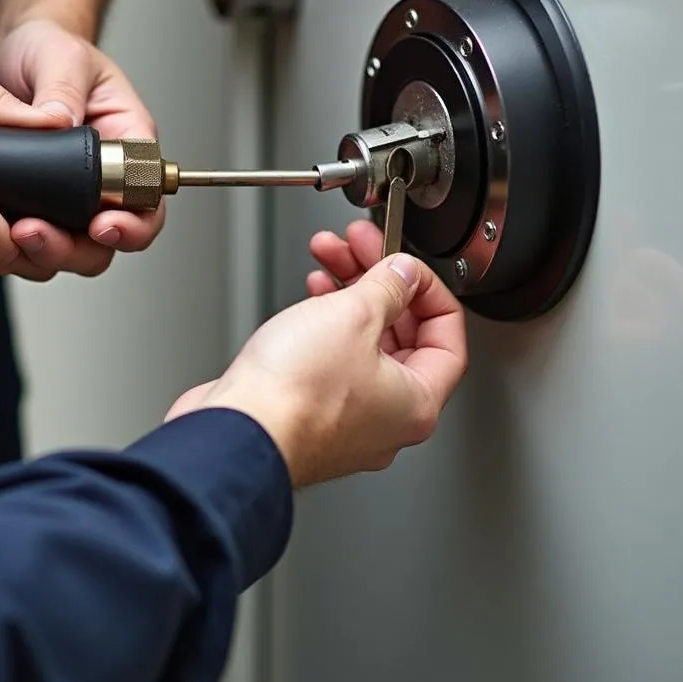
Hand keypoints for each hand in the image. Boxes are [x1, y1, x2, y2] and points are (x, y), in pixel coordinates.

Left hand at [0, 18, 164, 280]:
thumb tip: (60, 121)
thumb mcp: (62, 55)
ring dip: (43, 253)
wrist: (15, 54)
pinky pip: (32, 242)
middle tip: (37, 235)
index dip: (132, 224)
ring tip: (14, 235)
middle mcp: (104, 179)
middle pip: (107, 241)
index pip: (147, 200)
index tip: (103, 225)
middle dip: (74, 249)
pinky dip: (15, 248)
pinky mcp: (36, 204)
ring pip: (70, 250)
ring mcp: (69, 198)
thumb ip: (63, 87)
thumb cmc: (52, 49)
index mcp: (127, 142)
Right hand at [167, 221, 467, 486]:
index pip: (448, 337)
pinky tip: (308, 300)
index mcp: (417, 403)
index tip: (404, 265)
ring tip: (327, 261)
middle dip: (378, 283)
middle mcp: (387, 421)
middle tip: (359, 249)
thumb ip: (388, 286)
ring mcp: (346, 423)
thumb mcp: (354, 315)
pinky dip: (323, 327)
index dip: (428, 290)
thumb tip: (404, 273)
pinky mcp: (308, 417)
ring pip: (361, 347)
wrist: (234, 432)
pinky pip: (330, 364)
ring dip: (347, 297)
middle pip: (402, 337)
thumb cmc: (293, 396)